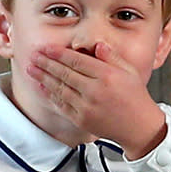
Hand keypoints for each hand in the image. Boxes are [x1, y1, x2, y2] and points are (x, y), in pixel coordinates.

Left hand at [27, 42, 166, 157]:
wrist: (139, 126)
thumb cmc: (135, 97)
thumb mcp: (129, 71)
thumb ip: (111, 57)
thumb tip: (96, 45)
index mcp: (107, 75)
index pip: (76, 60)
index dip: (58, 53)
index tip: (47, 48)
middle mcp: (95, 90)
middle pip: (64, 73)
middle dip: (46, 63)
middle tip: (33, 55)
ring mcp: (86, 106)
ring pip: (59, 88)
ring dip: (43, 78)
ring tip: (32, 69)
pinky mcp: (81, 119)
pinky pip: (61, 105)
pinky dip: (50, 95)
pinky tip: (42, 87)